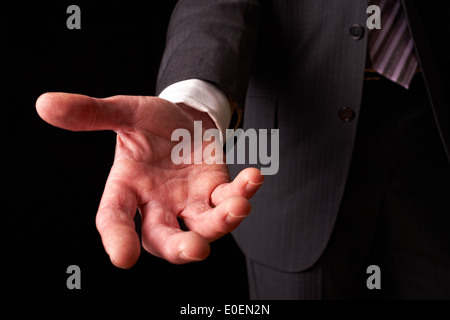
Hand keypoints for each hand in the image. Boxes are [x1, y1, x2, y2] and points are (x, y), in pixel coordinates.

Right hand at [36, 93, 262, 267]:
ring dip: (221, 222)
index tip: (122, 258)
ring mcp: (189, 202)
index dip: (116, 239)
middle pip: (164, 238)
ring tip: (238, 206)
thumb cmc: (151, 123)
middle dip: (179, 247)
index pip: (115, 219)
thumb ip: (91, 113)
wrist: (184, 120)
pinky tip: (253, 177)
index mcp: (127, 190)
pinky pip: (230, 199)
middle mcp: (158, 204)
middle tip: (195, 251)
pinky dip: (243, 192)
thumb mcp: (124, 113)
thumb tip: (45, 104)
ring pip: (203, 226)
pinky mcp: (216, 191)